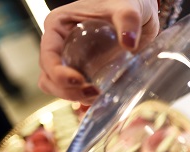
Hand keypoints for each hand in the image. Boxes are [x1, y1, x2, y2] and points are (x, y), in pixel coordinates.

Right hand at [38, 0, 158, 104]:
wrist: (142, 13)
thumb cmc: (128, 2)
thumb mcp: (128, 8)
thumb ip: (128, 21)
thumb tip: (128, 43)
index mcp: (59, 26)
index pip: (47, 55)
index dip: (58, 73)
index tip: (79, 80)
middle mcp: (61, 45)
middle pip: (50, 78)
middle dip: (68, 91)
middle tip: (95, 92)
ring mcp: (74, 61)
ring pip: (61, 89)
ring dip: (78, 98)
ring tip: (102, 96)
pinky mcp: (89, 74)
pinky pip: (79, 94)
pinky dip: (87, 103)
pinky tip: (102, 104)